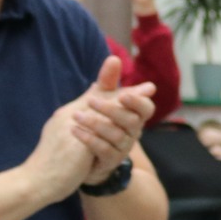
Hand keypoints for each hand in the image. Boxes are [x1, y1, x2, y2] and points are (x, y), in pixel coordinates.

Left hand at [73, 57, 156, 183]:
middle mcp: (132, 132)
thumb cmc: (97, 123)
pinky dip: (88, 139)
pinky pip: (103, 150)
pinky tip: (74, 130)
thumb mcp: (100, 100)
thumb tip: (114, 58)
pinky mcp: (110, 161)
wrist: (86, 156)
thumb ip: (107, 82)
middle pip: (131, 121)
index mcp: (134, 116)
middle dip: (111, 109)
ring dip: (95, 124)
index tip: (123, 95)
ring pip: (116, 135)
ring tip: (76, 115)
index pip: (146, 109)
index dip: (138, 102)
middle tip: (90, 100)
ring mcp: (122, 148)